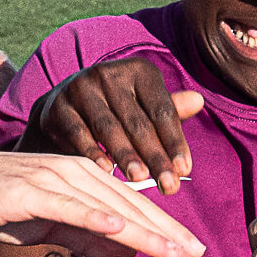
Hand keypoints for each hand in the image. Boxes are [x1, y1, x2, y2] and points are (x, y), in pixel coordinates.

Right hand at [0, 151, 203, 256]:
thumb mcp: (43, 225)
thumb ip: (83, 233)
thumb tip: (125, 247)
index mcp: (74, 177)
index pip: (128, 205)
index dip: (162, 230)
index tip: (191, 255)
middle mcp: (66, 170)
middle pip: (127, 203)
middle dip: (166, 232)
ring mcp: (47, 176)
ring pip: (106, 205)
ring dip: (144, 229)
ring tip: (175, 253)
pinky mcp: (24, 189)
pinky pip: (67, 205)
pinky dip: (94, 217)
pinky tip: (122, 232)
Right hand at [25, 59, 202, 193]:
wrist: (63, 109)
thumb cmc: (116, 111)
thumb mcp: (144, 108)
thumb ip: (169, 111)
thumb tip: (199, 101)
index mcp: (138, 70)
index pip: (162, 109)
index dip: (174, 141)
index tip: (184, 170)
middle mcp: (107, 73)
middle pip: (137, 121)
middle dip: (155, 156)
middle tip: (169, 186)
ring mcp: (80, 88)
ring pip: (108, 128)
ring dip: (126, 156)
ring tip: (141, 180)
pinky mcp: (57, 106)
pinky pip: (78, 133)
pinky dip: (92, 153)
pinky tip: (106, 173)